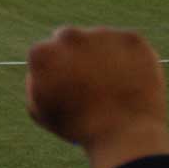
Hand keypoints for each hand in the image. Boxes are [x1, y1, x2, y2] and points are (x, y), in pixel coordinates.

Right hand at [27, 26, 168, 167]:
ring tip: (116, 89)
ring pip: (101, 41)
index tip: (68, 86)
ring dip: (105, 57)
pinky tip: (133, 82)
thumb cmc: (80, 128)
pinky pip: (128, 46)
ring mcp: (101, 34)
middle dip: (77, 56)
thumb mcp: (41, 111)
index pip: (46, 53)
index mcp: (42, 52)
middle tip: (93, 82)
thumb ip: (35, 84)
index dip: (56, 71)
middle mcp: (69, 36)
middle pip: (70, 40)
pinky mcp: (131, 39)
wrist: (125, 133)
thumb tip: (41, 70)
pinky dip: (131, 60)